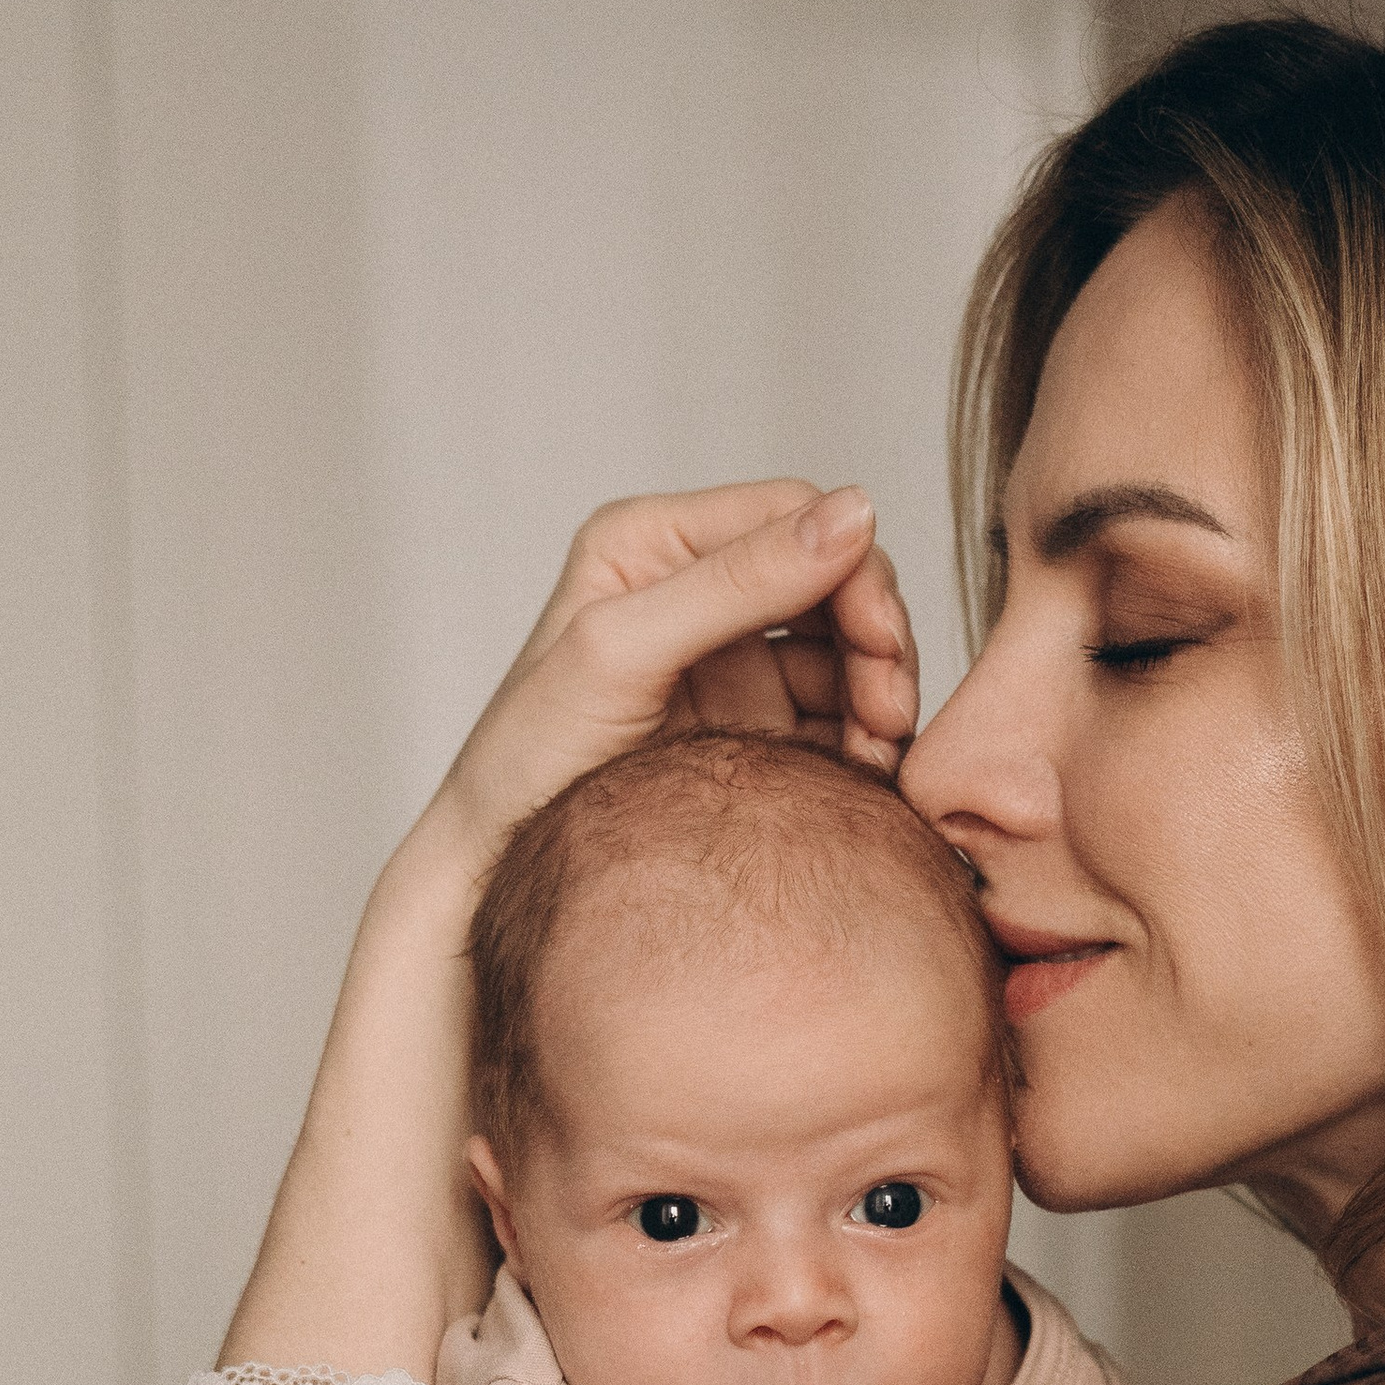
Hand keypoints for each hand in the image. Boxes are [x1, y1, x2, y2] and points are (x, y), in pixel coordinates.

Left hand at [424, 480, 920, 887]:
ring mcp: (726, 663)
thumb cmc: (528, 763)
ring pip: (845, 654)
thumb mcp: (622, 652)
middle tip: (889, 717)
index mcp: (654, 544)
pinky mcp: (747, 728)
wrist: (496, 871)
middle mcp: (696, 591)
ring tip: (875, 762)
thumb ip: (734, 581)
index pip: (794, 515)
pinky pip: (832, 717)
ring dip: (878, 700)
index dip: (854, 569)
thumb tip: (853, 514)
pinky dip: (861, 744)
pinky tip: (861, 783)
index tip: (881, 644)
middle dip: (878, 642)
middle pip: (834, 581)